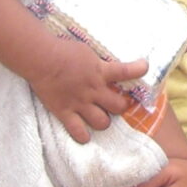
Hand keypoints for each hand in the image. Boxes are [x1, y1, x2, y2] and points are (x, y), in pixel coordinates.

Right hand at [27, 36, 146, 144]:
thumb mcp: (86, 52)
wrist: (41, 59)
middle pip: (118, 106)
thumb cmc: (61, 50)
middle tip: (115, 103)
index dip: (138, 70)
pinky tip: (84, 134)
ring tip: (100, 117)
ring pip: (102, 123)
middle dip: (120, 106)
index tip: (144, 67)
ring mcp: (80, 104)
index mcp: (99, 72)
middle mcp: (93, 90)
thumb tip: (104, 64)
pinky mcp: (65, 112)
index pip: (126, 71)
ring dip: (104, 121)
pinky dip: (83, 136)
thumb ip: (96, 62)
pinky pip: (78, 132)